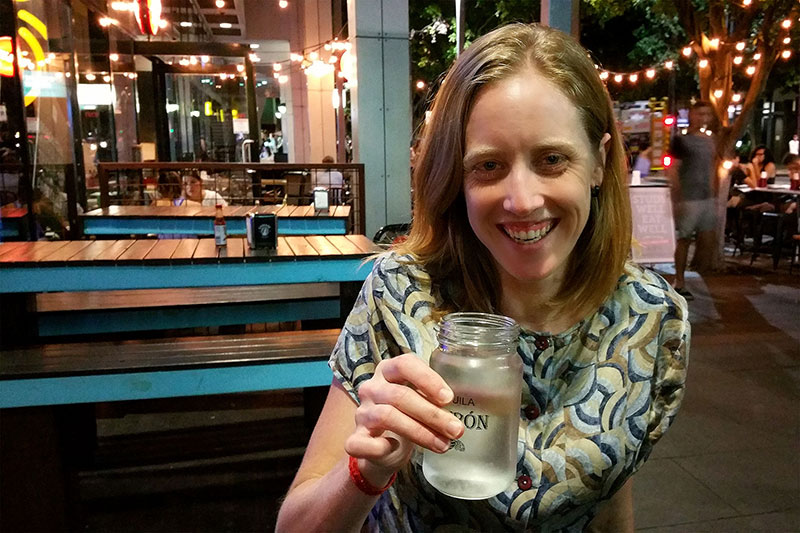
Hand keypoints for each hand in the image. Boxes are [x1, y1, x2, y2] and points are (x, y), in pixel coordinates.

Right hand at [344, 353, 463, 483]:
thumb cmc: (407, 416)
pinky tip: (395, 448)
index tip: (449, 398)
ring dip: (419, 432)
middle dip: (432, 414)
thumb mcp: (420, 400)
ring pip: (387, 417)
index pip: (405, 364)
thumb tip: (464, 407)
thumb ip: (435, 398)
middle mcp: (372, 387)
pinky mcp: (355, 438)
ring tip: (443, 445)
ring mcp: (361, 413)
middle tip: (456, 430)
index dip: (427, 379)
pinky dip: (380, 447)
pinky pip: (363, 442)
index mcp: (388, 371)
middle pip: (400, 395)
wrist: (383, 449)